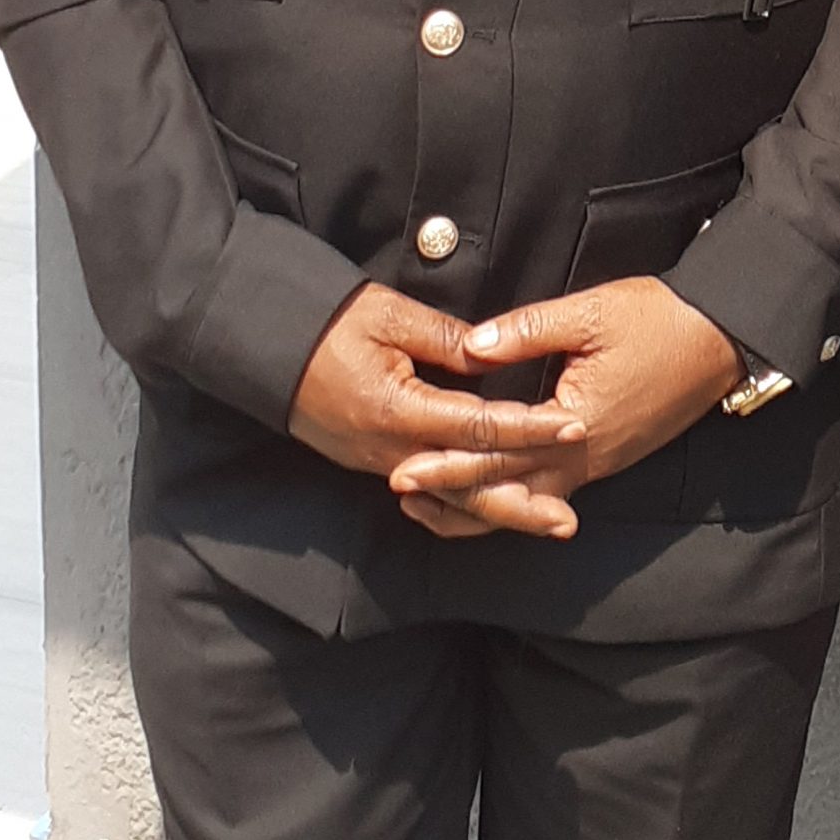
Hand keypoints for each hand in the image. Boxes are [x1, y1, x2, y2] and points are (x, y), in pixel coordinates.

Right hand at [288, 282, 586, 537]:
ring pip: (447, 498)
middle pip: (466, 487)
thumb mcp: (391, 316)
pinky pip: (426, 491)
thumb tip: (493, 358)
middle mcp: (390, 450)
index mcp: (398, 411)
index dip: (530, 429)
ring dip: (495, 510)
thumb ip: (446, 340)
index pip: (479, 428)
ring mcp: (377, 461)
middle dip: (519, 506)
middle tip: (568, 524)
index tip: (574, 428)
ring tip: (542, 521)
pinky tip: (488, 506)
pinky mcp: (370, 460)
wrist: (265, 346)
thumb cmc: (328, 321)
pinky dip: (460, 502)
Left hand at [387, 276, 744, 540]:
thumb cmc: (660, 319)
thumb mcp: (591, 313)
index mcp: (577, 426)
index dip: (449, 464)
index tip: (404, 469)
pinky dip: (512, 496)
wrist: (722, 339)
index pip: (500, 456)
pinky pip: (550, 491)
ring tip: (431, 503)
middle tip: (402, 495)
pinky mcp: (607, 457)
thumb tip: (470, 347)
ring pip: (528, 502)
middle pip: (508, 495)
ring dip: (479, 504)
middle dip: (452, 496)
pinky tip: (490, 488)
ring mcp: (599, 464)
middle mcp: (586, 460)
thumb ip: (526, 331)